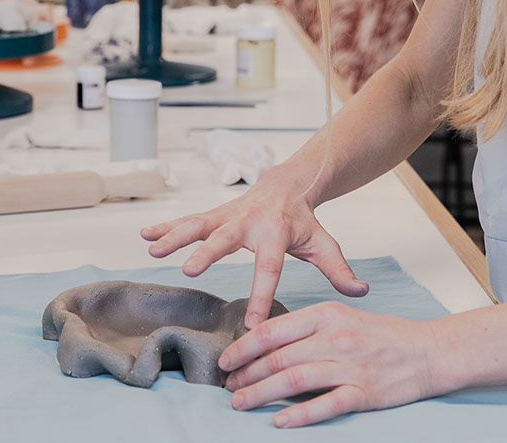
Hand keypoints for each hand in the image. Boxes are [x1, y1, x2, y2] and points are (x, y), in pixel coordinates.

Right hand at [140, 173, 368, 327]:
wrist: (288, 184)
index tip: (252, 323)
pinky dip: (166, 226)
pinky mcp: (215, 213)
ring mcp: (229, 215)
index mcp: (278, 234)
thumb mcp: (324, 243)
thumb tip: (361, 292)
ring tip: (153, 248)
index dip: (263, 296)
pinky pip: (188, 219)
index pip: (270, 269)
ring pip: (200, 224)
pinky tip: (145, 234)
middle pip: (227, 238)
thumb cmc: (304, 222)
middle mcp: (250, 222)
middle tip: (189, 269)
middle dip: (207, 253)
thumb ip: (339, 270)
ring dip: (176, 236)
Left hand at [220, 302, 444, 427]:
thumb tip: (267, 342)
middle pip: (278, 357)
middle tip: (228, 386)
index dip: (244, 347)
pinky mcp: (364, 392)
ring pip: (293, 380)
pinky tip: (279, 420)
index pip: (273, 331)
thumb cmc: (384, 335)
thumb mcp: (343, 316)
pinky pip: (325, 404)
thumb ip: (307, 328)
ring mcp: (350, 365)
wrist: (429, 350)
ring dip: (261, 393)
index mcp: (326, 314)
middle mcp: (335, 337)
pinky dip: (299, 414)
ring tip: (240, 403)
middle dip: (246, 373)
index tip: (226, 360)